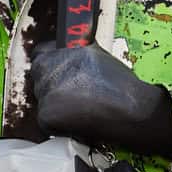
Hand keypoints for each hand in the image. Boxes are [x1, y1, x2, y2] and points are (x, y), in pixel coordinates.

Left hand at [27, 41, 171, 157]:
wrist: (132, 110)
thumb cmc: (121, 86)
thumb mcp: (97, 55)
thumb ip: (76, 52)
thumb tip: (65, 52)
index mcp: (63, 48)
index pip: (41, 53)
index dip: (51, 64)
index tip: (60, 73)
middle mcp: (52, 65)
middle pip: (38, 75)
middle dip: (51, 84)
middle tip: (73, 94)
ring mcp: (46, 90)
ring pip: (41, 97)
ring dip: (54, 103)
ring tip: (79, 107)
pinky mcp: (46, 114)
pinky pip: (44, 119)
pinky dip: (57, 123)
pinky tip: (77, 120)